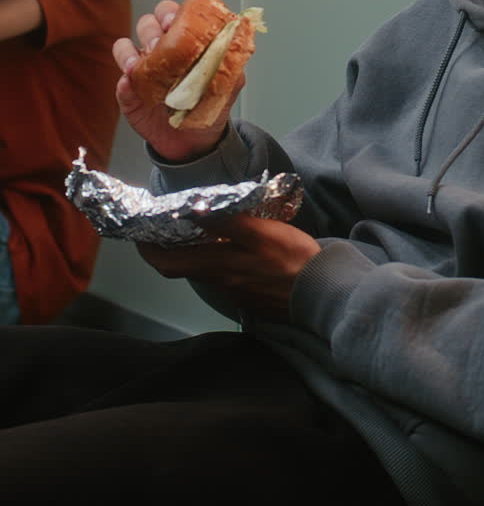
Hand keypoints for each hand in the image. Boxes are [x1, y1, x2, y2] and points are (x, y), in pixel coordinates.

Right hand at [113, 0, 244, 161]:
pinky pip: (120, 83)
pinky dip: (124, 82)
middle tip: (158, 44)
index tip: (175, 21)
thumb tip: (233, 47)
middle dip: (150, 29)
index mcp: (181, 43)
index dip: (171, 13)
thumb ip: (231, 66)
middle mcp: (159, 52)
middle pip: (146, 25)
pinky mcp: (129, 94)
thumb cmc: (207, 108)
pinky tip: (130, 85)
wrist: (196, 143)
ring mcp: (141, 71)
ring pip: (124, 47)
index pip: (171, 15)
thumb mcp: (227, 87)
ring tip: (138, 66)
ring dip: (129, 53)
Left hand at [136, 213, 320, 320]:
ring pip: (203, 272)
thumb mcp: (260, 232)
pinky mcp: (251, 296)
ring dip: (193, 255)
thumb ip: (226, 221)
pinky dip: (216, 262)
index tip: (139, 233)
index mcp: (217, 266)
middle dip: (168, 249)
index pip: (167, 263)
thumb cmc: (292, 259)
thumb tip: (191, 209)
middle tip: (166, 227)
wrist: (323, 293)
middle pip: (182, 268)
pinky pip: (223, 278)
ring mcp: (235, 292)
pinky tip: (228, 249)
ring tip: (196, 231)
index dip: (147, 250)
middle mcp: (219, 282)